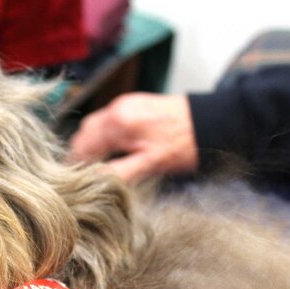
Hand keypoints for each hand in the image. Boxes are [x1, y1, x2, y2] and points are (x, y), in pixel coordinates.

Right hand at [68, 93, 198, 182]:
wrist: (213, 121)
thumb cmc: (185, 145)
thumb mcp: (151, 164)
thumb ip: (118, 172)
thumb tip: (93, 183)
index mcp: (117, 122)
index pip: (80, 147)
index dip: (77, 167)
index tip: (79, 185)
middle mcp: (115, 108)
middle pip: (83, 135)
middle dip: (82, 157)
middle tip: (90, 179)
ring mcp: (123, 103)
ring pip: (93, 128)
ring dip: (93, 147)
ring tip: (102, 167)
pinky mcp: (132, 104)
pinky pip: (108, 122)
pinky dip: (105, 138)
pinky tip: (116, 151)